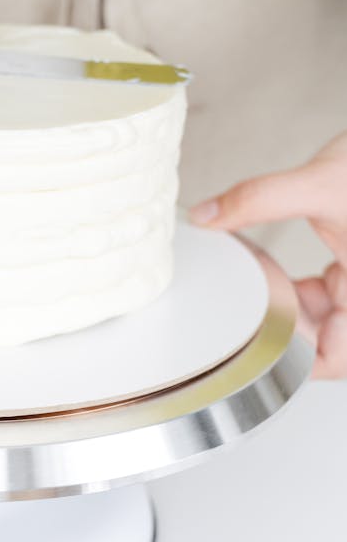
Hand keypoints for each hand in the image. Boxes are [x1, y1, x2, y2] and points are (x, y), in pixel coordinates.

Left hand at [189, 133, 346, 379]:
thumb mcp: (320, 182)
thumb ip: (260, 199)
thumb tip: (208, 215)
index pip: (334, 358)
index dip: (295, 360)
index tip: (256, 340)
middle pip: (326, 345)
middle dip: (284, 333)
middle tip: (244, 314)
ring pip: (324, 322)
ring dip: (287, 311)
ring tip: (255, 291)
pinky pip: (326, 297)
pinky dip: (296, 290)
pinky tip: (271, 272)